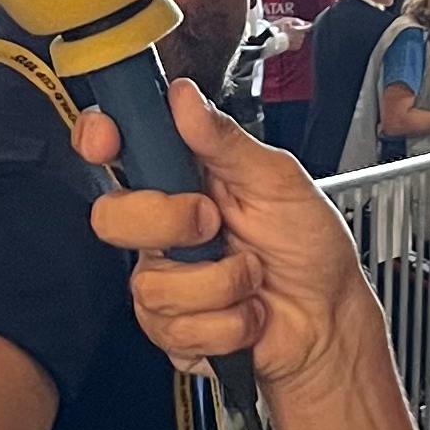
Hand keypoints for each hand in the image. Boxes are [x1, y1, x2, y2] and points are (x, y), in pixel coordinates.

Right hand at [76, 78, 383, 391]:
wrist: (330, 320)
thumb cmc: (309, 247)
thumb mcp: (279, 181)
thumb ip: (227, 141)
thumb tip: (184, 98)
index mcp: (183, 180)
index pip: (118, 149)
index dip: (99, 139)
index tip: (107, 141)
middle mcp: (165, 228)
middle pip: (111, 217)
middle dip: (170, 223)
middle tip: (215, 224)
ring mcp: (165, 282)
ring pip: (151, 285)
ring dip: (223, 285)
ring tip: (252, 279)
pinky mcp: (172, 331)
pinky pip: (176, 329)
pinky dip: (230, 324)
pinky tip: (248, 313)